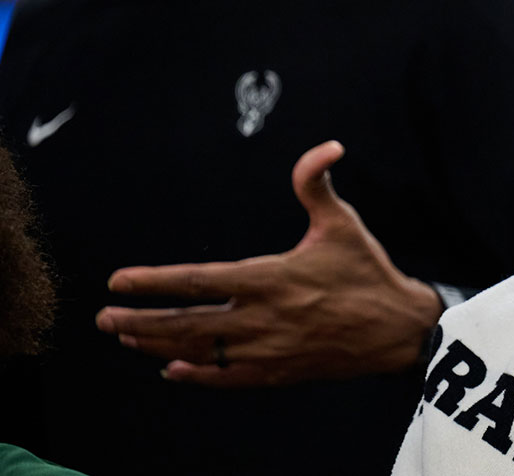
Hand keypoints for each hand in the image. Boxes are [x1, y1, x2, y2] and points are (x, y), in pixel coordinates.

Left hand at [95, 141, 443, 387]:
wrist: (398, 329)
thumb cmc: (368, 271)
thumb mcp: (343, 224)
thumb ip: (318, 184)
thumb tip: (327, 146)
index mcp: (271, 278)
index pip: (197, 280)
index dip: (152, 281)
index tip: (118, 280)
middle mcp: (262, 318)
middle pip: (185, 322)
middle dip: (138, 320)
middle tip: (104, 317)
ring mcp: (268, 350)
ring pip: (198, 351)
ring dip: (157, 344)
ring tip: (128, 337)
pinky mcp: (278, 372)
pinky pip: (225, 378)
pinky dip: (195, 375)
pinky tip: (172, 370)